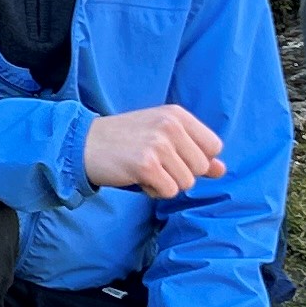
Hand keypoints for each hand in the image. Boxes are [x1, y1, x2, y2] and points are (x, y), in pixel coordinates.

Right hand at [82, 102, 227, 196]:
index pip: (213, 146)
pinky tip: (136, 176)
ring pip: (186, 183)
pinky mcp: (146, 165)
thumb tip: (221, 170)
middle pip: (201, 168)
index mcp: (177, 115)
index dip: (196, 159)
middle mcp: (170, 126)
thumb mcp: (162, 137)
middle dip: (180, 173)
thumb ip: (194, 151)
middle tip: (154, 163)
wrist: (84, 144)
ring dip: (166, 183)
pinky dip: (154, 190)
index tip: (173, 156)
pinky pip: (169, 191)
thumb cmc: (125, 141)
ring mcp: (158, 145)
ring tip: (143, 168)